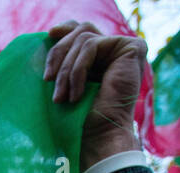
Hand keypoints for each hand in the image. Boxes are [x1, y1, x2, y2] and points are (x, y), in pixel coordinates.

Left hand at [45, 21, 145, 169]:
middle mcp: (117, 50)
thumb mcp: (67, 80)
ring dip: (66, 71)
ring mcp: (126, 48)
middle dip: (59, 54)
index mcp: (103, 55)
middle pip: (81, 31)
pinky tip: (76, 94)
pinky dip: (77, 70)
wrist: (100, 136)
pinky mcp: (132, 48)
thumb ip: (66, 57)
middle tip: (47, 80)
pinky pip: (91, 46)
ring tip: (60, 97)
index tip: (49, 36)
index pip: (83, 30)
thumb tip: (51, 33)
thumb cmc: (81, 117)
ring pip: (83, 40)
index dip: (65, 29)